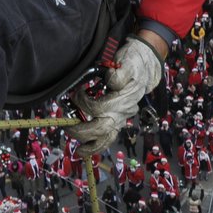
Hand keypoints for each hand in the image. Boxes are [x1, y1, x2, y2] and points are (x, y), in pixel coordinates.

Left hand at [70, 35, 163, 157]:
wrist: (145, 67)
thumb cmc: (132, 62)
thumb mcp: (127, 62)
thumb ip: (120, 73)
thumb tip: (111, 81)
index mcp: (125, 97)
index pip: (99, 107)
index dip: (82, 102)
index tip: (76, 92)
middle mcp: (124, 111)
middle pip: (101, 128)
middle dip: (81, 130)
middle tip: (67, 125)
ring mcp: (122, 118)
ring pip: (106, 138)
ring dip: (90, 145)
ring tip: (77, 150)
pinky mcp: (119, 121)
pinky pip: (108, 139)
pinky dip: (96, 146)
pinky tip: (85, 150)